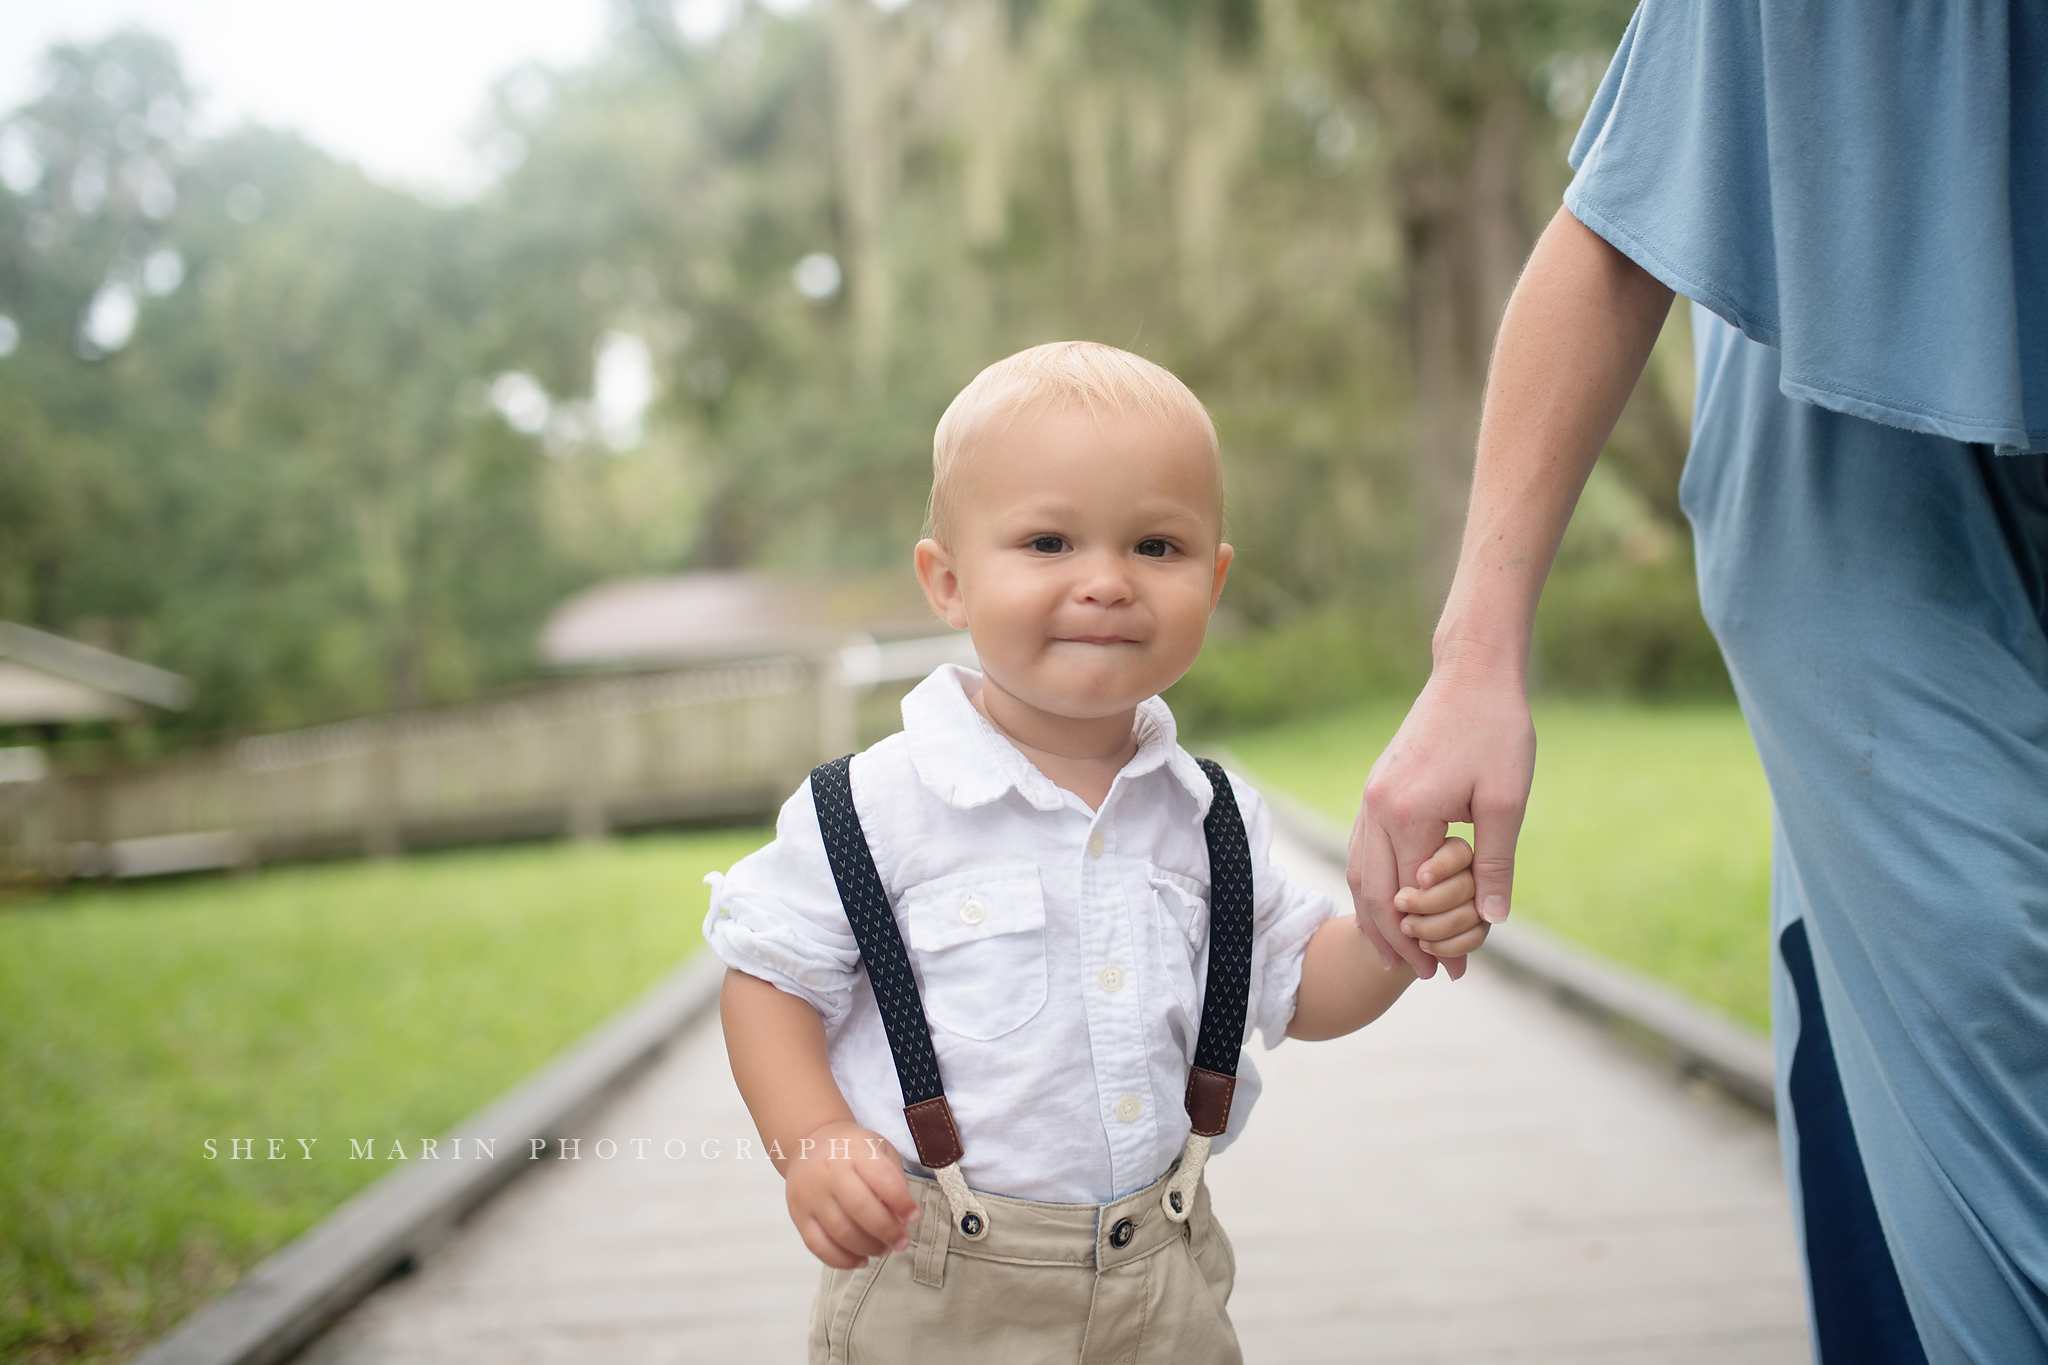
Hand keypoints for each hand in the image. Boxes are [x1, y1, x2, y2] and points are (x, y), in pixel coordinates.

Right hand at [784, 1120, 921, 1268]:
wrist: (809, 1144)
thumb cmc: (852, 1152)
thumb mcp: (880, 1151)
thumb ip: (895, 1182)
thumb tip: (903, 1221)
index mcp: (855, 1150)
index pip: (882, 1176)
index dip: (901, 1201)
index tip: (914, 1217)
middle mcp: (830, 1170)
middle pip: (860, 1207)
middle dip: (887, 1231)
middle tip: (902, 1242)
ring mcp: (811, 1194)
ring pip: (840, 1231)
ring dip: (868, 1247)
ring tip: (884, 1249)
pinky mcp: (798, 1215)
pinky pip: (818, 1246)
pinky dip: (842, 1260)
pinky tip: (860, 1260)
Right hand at [1349, 655, 1533, 978]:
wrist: (1471, 675)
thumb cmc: (1497, 732)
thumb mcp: (1507, 802)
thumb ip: (1494, 864)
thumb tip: (1491, 921)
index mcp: (1409, 814)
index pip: (1409, 898)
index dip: (1428, 940)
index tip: (1452, 972)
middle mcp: (1378, 809)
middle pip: (1373, 893)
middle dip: (1396, 941)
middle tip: (1423, 976)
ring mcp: (1371, 797)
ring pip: (1358, 872)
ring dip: (1375, 918)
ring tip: (1396, 954)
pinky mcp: (1376, 788)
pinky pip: (1362, 849)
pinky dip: (1370, 886)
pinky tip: (1388, 903)